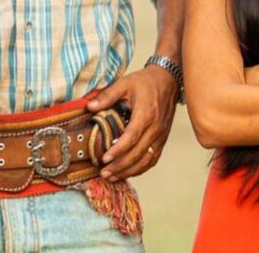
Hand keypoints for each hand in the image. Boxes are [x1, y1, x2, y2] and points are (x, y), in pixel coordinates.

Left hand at [86, 65, 178, 181]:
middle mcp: (155, 128)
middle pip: (138, 154)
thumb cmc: (146, 82)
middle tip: (104, 173)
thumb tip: (89, 107)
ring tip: (113, 177)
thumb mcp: (125, 83)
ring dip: (129, 171)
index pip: (132, 137)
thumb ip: (107, 96)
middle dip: (120, 166)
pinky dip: (141, 169)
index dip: (118, 150)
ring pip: (146, 160)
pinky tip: (128, 172)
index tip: (105, 158)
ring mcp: (160, 136)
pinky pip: (153, 159)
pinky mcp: (162, 139)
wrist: (168, 81)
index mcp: (146, 114)